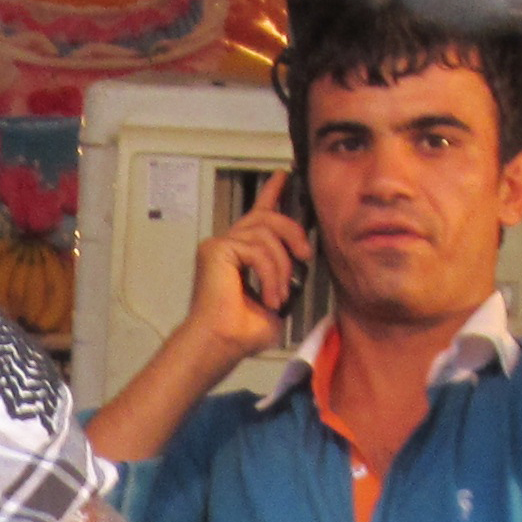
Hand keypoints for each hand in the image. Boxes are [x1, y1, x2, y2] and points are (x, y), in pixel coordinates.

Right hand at [180, 172, 310, 359]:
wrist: (221, 344)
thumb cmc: (240, 332)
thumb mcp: (277, 297)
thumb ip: (287, 275)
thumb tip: (303, 261)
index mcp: (239, 255)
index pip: (258, 215)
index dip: (272, 192)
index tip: (284, 176)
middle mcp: (226, 246)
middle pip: (268, 217)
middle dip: (293, 233)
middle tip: (304, 255)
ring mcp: (219, 246)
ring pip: (267, 233)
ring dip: (281, 267)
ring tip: (278, 294)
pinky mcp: (216, 250)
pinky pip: (257, 248)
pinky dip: (270, 274)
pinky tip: (268, 295)